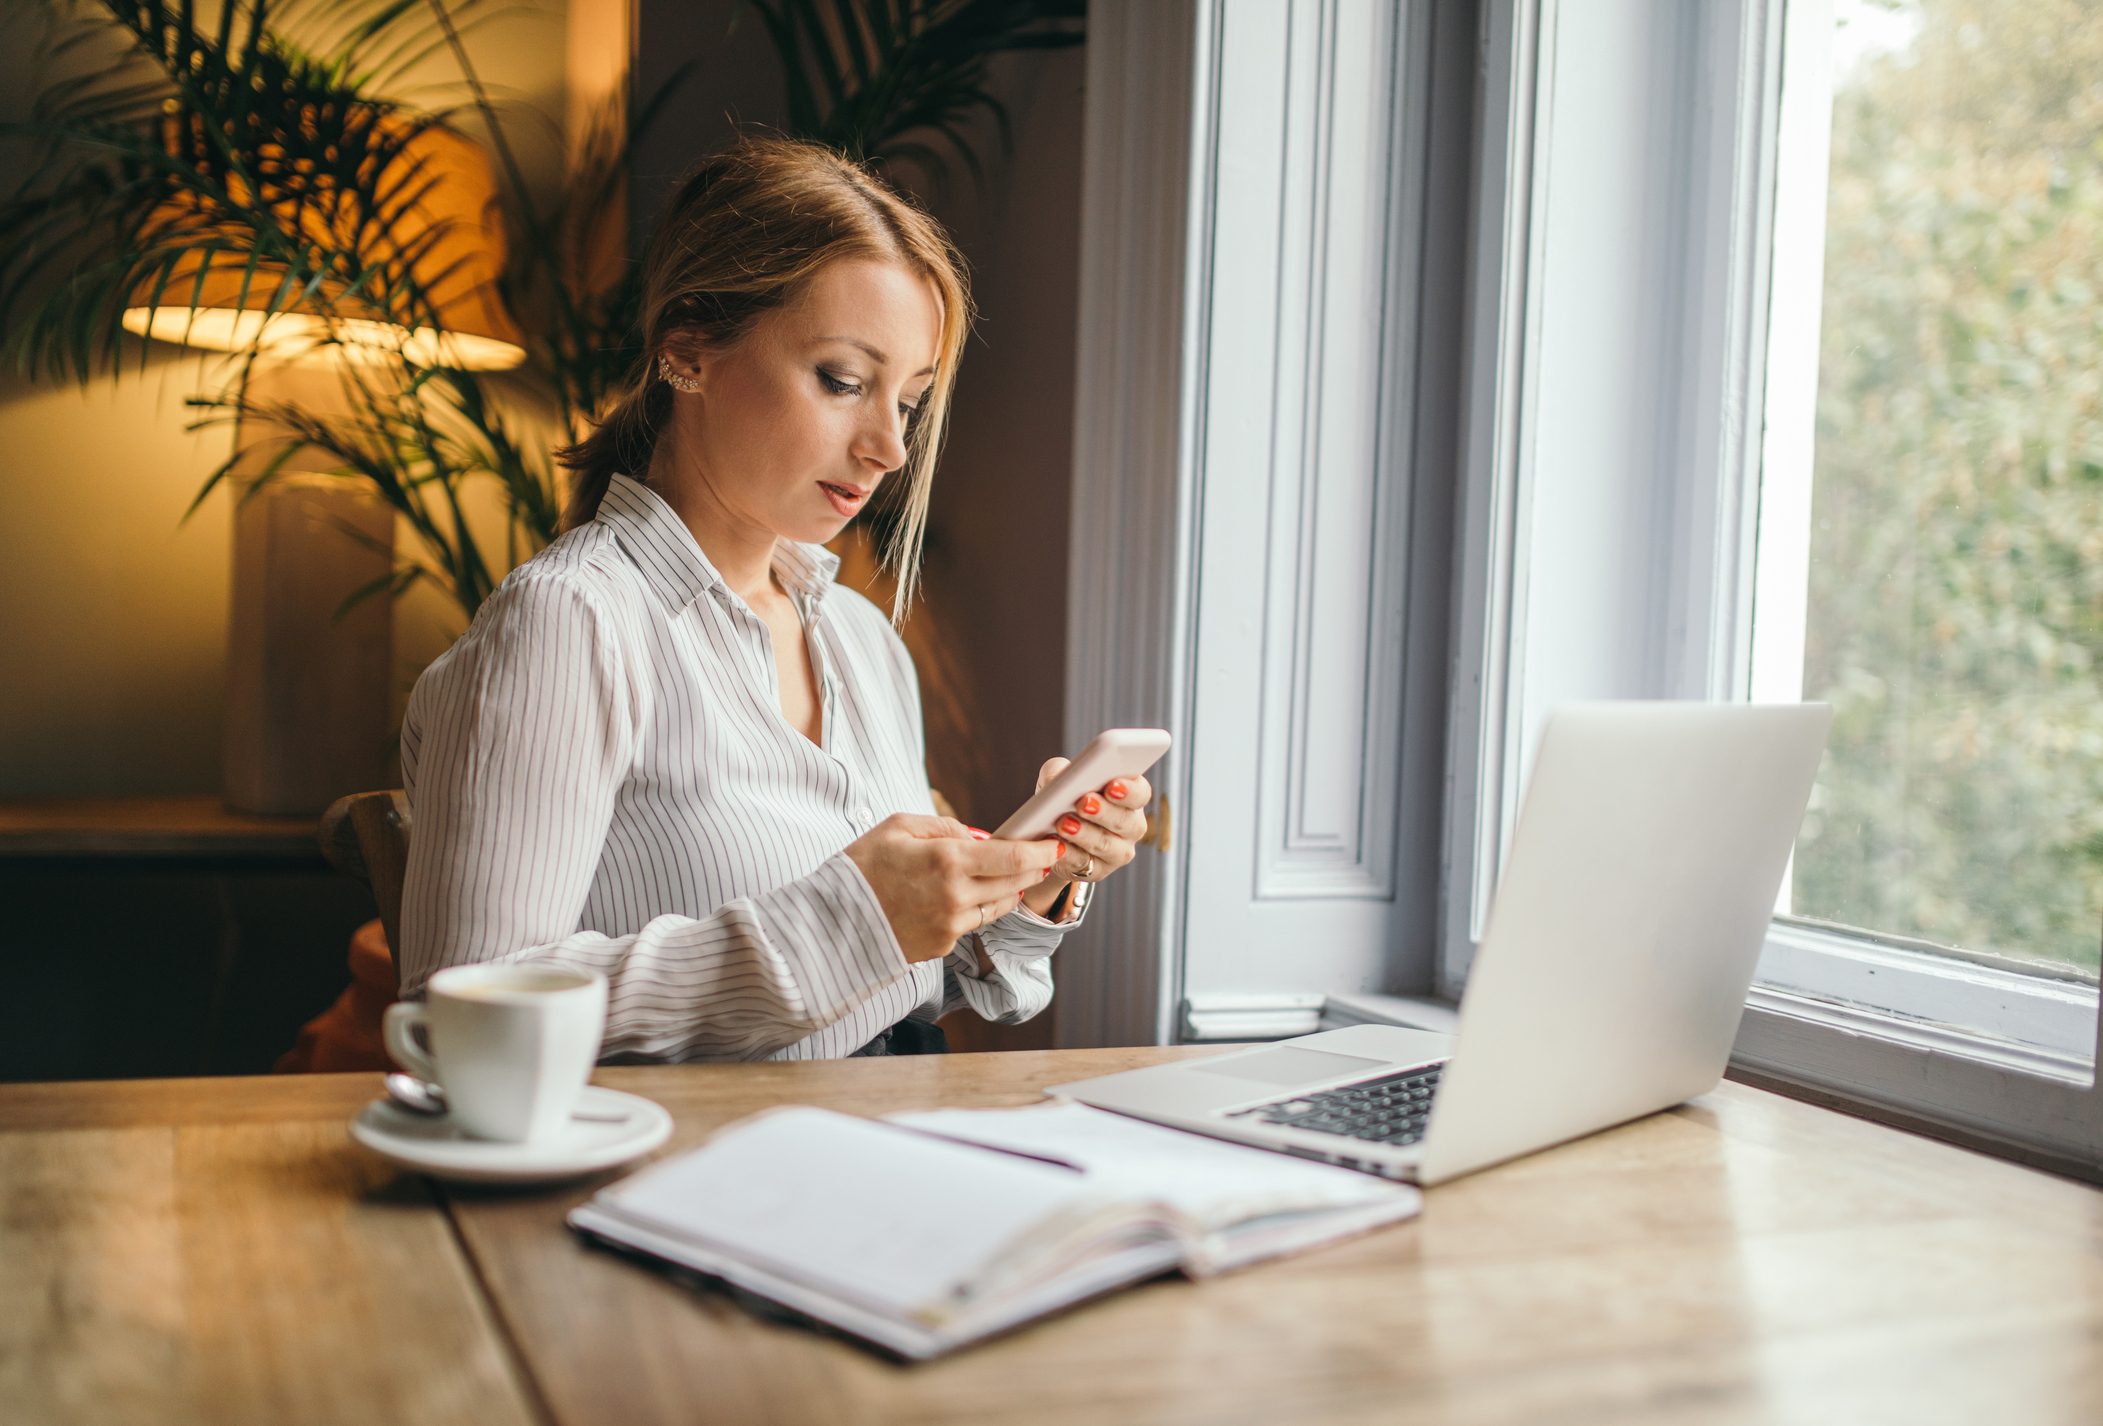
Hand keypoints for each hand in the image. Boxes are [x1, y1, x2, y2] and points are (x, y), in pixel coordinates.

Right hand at [844, 814, 1064, 963]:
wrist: (831, 922)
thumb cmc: (860, 867)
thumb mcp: (897, 827)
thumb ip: (943, 826)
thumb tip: (977, 836)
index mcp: (947, 860)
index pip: (1011, 856)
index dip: (1038, 851)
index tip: (1052, 845)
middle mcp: (956, 895)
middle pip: (1013, 883)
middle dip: (1031, 869)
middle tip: (1040, 857)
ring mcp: (951, 925)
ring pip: (998, 906)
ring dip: (1008, 890)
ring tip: (1011, 876)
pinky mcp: (942, 945)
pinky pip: (972, 923)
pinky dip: (978, 908)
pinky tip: (973, 897)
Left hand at [1035, 758, 1151, 892]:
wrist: (1050, 833)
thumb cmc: (1063, 797)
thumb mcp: (1059, 777)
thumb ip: (1059, 770)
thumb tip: (1056, 781)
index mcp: (1130, 796)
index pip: (1140, 792)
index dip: (1129, 790)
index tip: (1112, 785)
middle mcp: (1131, 825)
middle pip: (1126, 820)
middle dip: (1104, 812)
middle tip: (1083, 802)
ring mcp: (1119, 851)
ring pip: (1106, 844)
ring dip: (1084, 834)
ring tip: (1064, 823)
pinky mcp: (1099, 870)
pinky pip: (1085, 863)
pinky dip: (1069, 853)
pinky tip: (1056, 845)